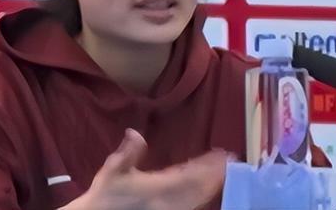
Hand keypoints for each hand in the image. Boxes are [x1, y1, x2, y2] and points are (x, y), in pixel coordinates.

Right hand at [61, 128, 230, 209]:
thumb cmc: (106, 196)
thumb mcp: (113, 171)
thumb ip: (127, 152)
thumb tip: (135, 132)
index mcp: (159, 186)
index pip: (191, 174)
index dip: (208, 165)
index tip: (223, 155)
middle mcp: (170, 201)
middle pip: (200, 188)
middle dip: (215, 174)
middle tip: (229, 161)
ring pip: (197, 199)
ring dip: (211, 185)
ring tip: (221, 173)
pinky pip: (190, 205)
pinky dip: (201, 196)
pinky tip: (204, 191)